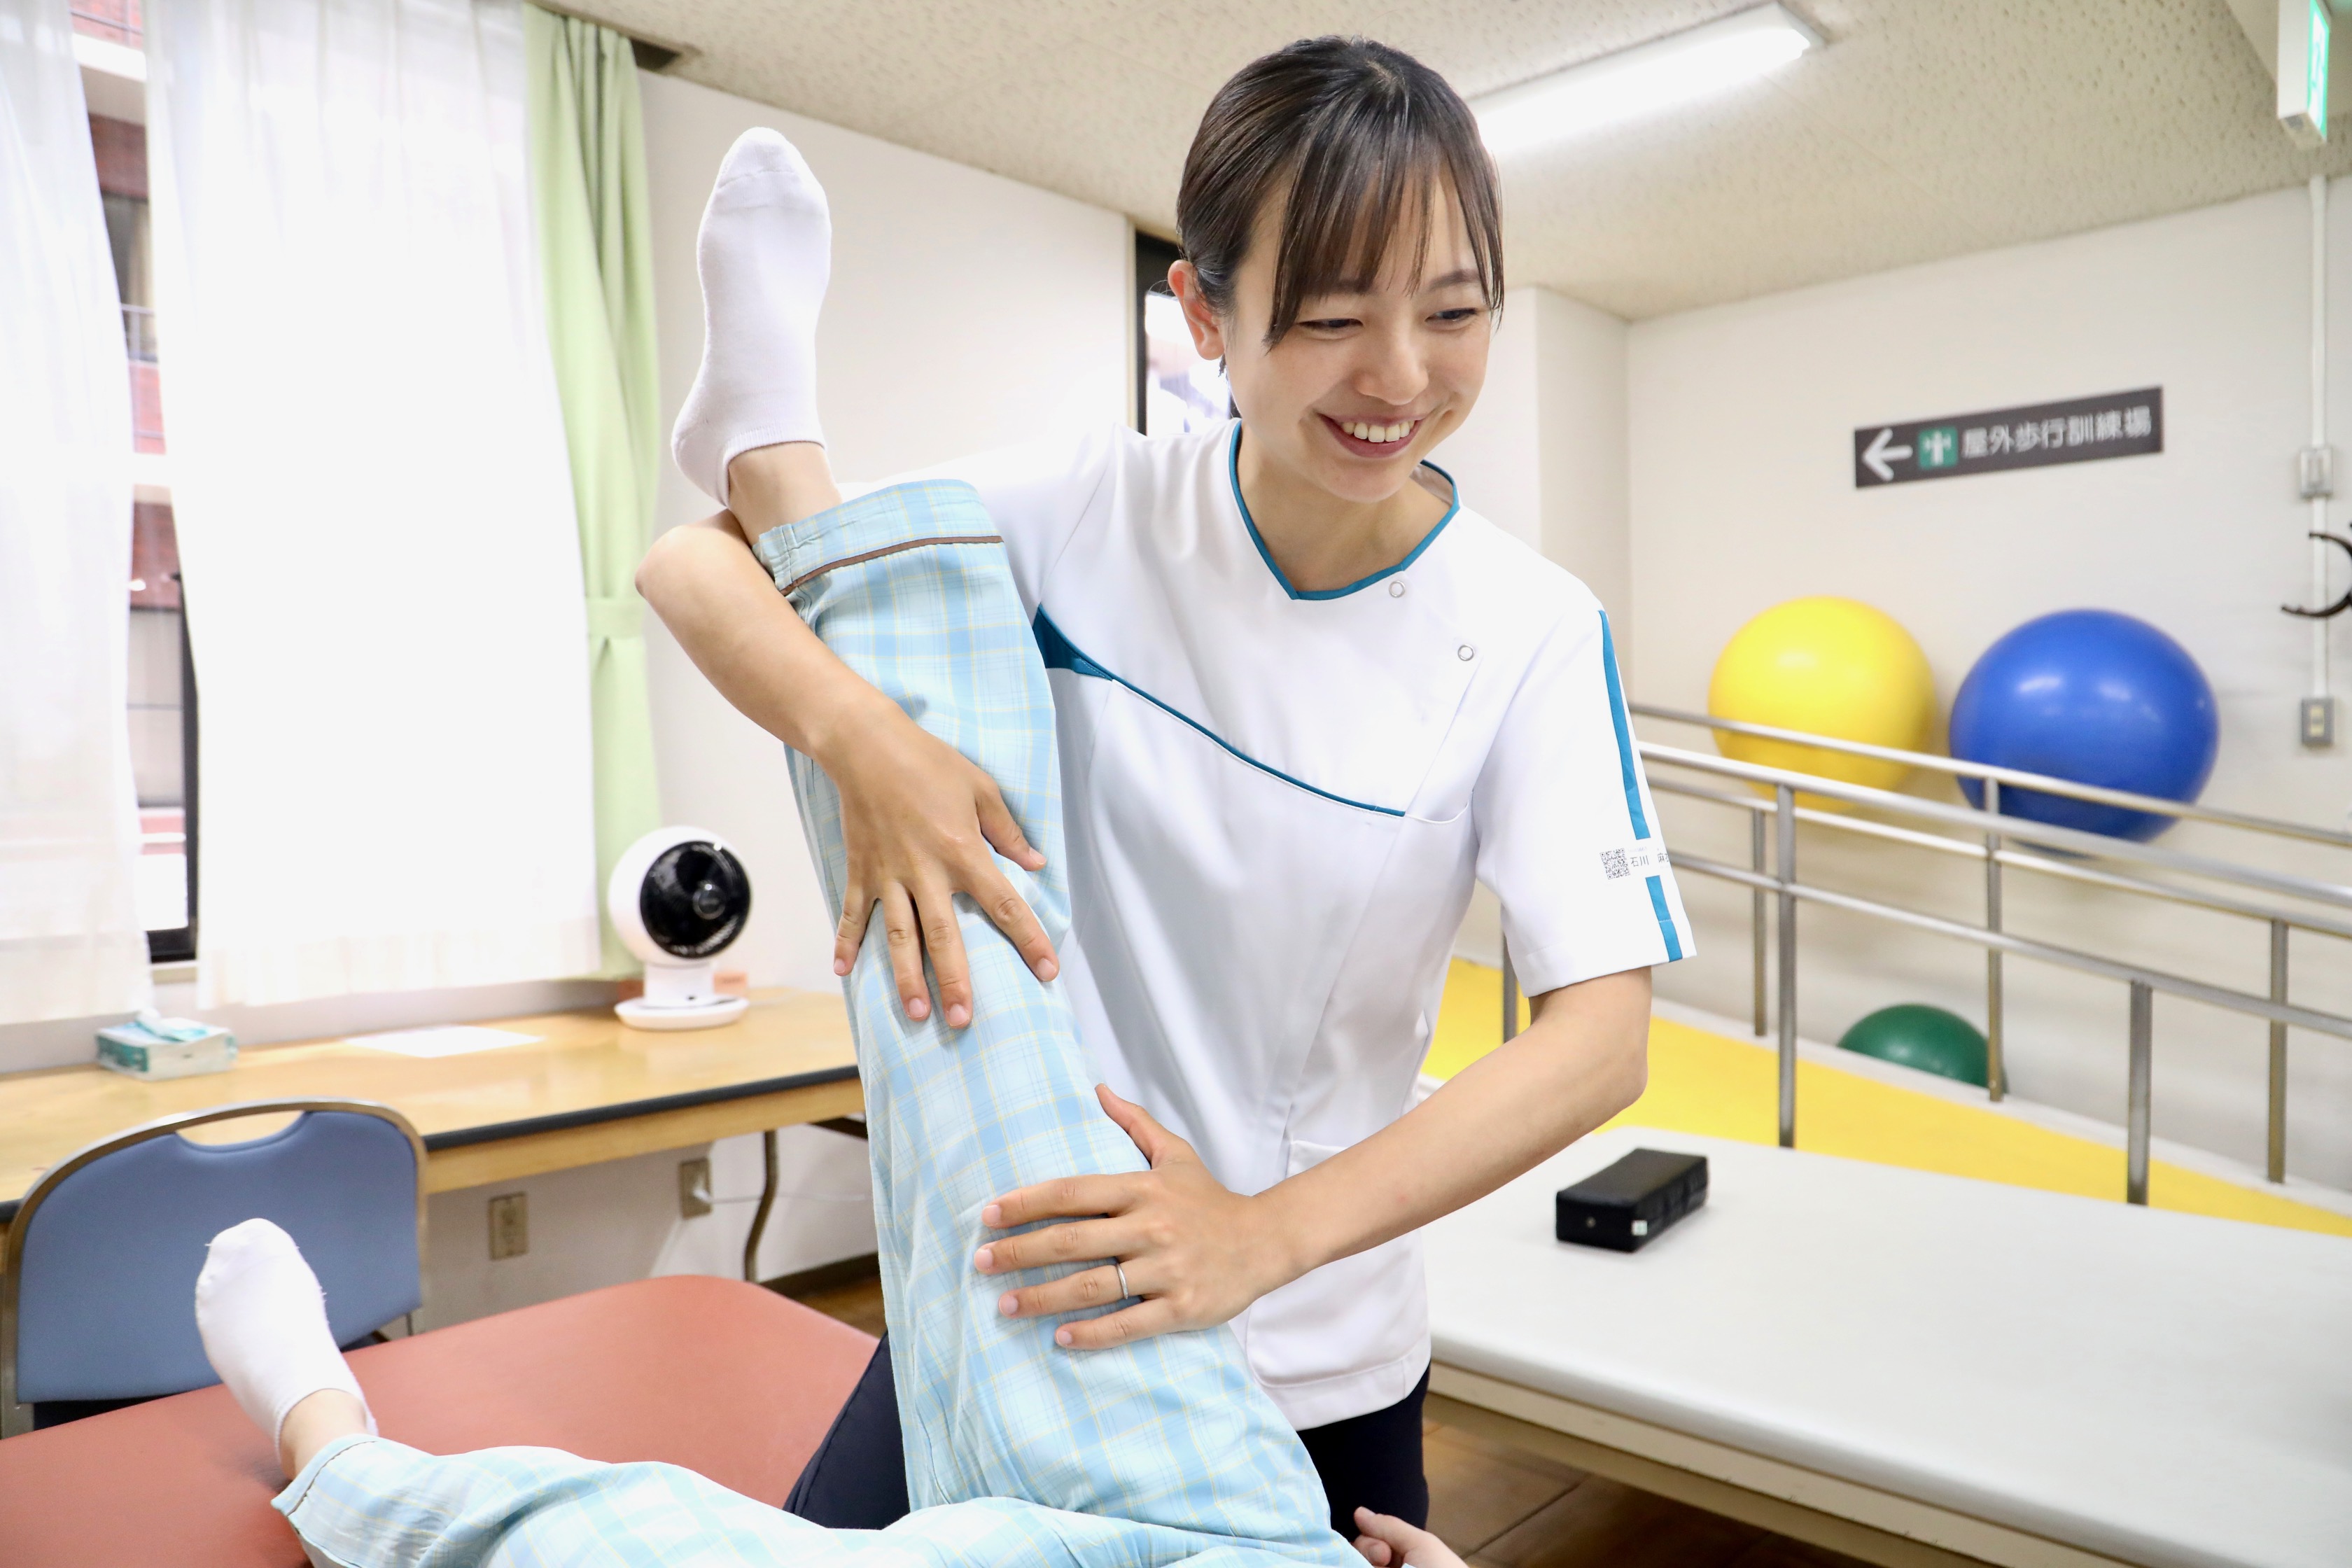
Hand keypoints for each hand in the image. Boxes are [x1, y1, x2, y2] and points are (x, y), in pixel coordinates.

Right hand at [820, 695, 1057, 1026]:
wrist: (867, 745)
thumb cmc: (930, 762)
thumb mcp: (982, 788)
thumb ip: (1008, 832)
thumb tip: (1036, 865)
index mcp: (963, 851)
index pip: (1004, 904)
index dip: (1028, 940)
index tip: (1047, 972)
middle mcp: (926, 870)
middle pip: (945, 935)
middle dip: (955, 980)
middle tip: (963, 1021)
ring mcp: (889, 874)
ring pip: (900, 935)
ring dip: (906, 977)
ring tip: (917, 1012)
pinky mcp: (861, 869)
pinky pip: (855, 912)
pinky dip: (847, 942)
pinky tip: (843, 972)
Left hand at [973, 1086, 1293, 1348]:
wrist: (1267, 1240)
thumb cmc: (1211, 1200)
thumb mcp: (1176, 1154)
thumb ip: (1135, 1123)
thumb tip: (1097, 1089)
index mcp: (1143, 1188)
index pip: (1072, 1192)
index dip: (1026, 1202)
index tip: (989, 1215)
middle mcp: (1151, 1227)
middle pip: (1070, 1240)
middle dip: (1019, 1253)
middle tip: (981, 1262)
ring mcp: (1166, 1269)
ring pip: (1092, 1286)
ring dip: (1042, 1298)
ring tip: (1005, 1306)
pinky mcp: (1182, 1307)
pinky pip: (1128, 1323)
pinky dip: (1092, 1333)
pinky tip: (1060, 1337)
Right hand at [1351, 1508, 1462, 1567]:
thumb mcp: (1421, 1546)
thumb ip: (1389, 1527)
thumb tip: (1359, 1512)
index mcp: (1404, 1558)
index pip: (1370, 1542)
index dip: (1371, 1542)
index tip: (1385, 1553)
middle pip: (1359, 1555)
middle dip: (1367, 1553)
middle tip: (1383, 1562)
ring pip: (1355, 1564)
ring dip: (1363, 1564)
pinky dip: (1350, 1566)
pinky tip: (1352, 1567)